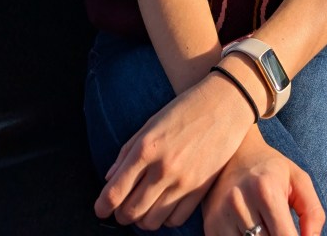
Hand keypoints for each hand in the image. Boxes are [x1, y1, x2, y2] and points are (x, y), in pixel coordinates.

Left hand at [94, 72, 254, 229]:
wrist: (226, 104)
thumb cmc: (186, 109)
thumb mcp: (151, 123)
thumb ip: (128, 152)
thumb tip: (109, 179)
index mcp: (146, 148)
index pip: (115, 192)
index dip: (102, 206)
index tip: (100, 209)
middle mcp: (163, 168)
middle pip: (130, 212)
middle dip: (121, 214)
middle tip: (122, 207)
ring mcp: (183, 182)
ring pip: (151, 221)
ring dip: (143, 218)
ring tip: (144, 207)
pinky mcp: (201, 190)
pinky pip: (176, 220)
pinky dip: (166, 218)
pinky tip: (165, 205)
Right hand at [202, 128, 324, 235]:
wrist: (234, 153)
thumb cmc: (272, 169)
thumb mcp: (299, 181)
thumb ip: (313, 213)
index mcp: (266, 190)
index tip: (296, 235)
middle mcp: (240, 203)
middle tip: (280, 227)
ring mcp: (221, 215)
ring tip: (266, 226)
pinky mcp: (210, 226)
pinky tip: (251, 231)